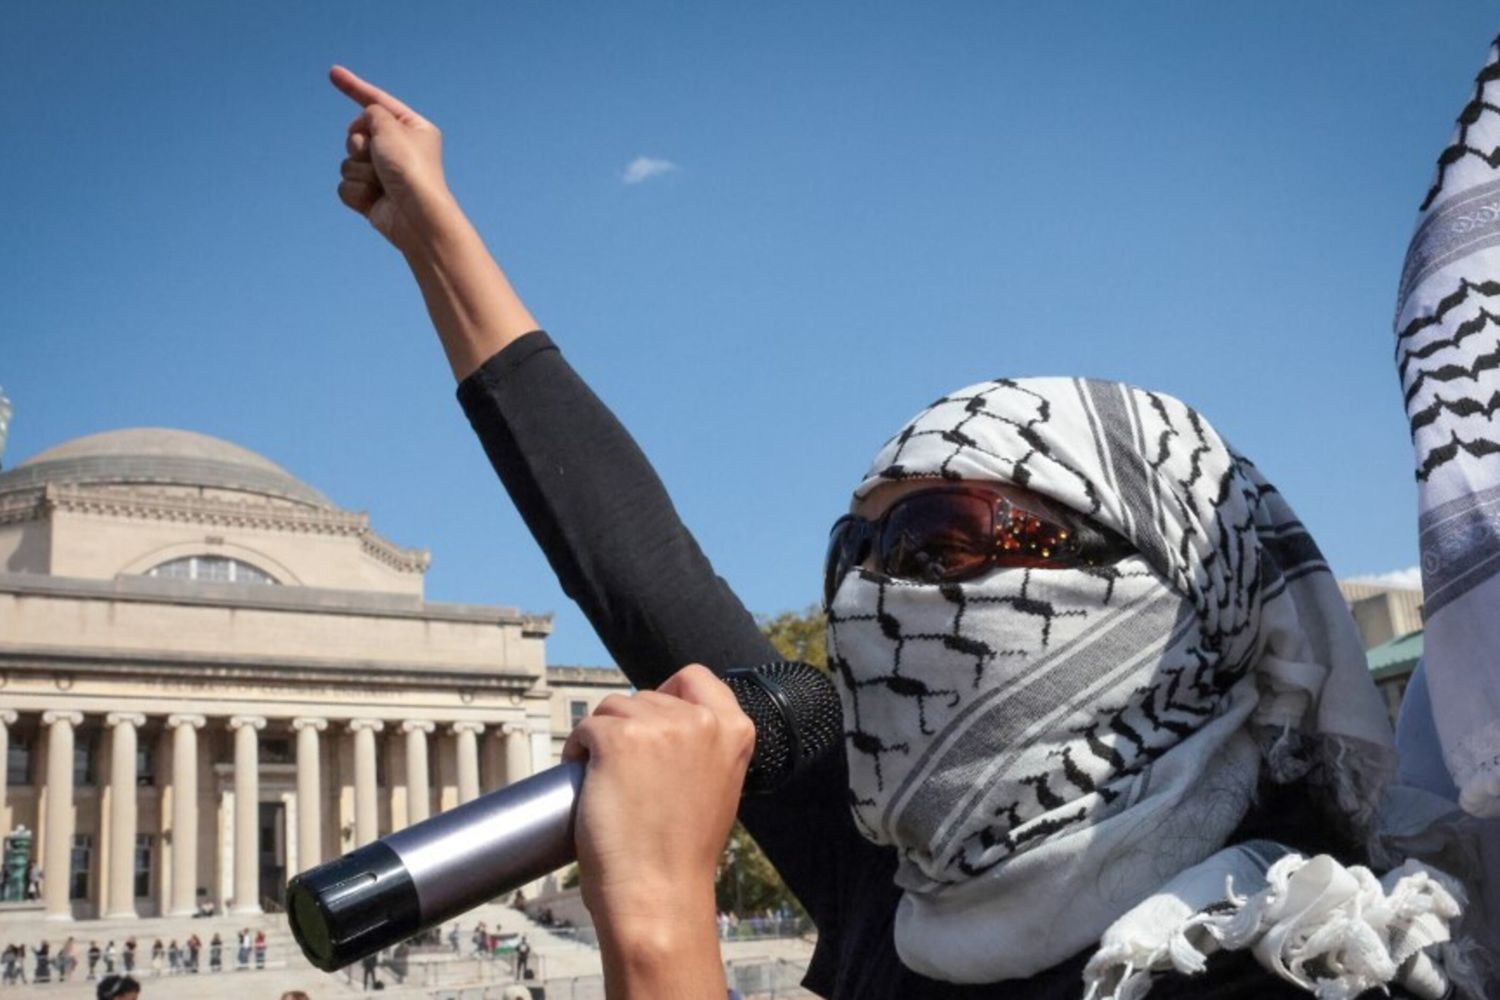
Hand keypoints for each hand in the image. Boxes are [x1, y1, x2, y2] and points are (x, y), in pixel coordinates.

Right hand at [329, 66, 455, 253]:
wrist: (416, 216)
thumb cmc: (410, 169)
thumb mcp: (390, 127)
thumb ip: (372, 113)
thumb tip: (362, 127)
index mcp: (412, 128)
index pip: (377, 102)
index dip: (353, 87)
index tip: (332, 72)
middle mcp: (398, 149)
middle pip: (356, 134)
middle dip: (360, 145)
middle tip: (379, 157)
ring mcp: (383, 174)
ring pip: (348, 161)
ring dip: (360, 170)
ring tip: (382, 183)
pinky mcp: (371, 196)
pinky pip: (346, 185)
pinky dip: (358, 191)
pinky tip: (376, 200)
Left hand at [563, 665, 754, 937]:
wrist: (658, 895)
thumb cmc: (680, 853)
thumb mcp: (717, 786)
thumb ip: (703, 747)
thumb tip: (665, 721)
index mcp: (734, 730)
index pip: (695, 678)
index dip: (666, 694)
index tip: (651, 723)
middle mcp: (700, 721)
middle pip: (646, 696)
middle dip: (628, 726)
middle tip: (627, 776)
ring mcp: (659, 727)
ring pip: (611, 709)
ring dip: (600, 738)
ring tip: (606, 783)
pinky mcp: (617, 739)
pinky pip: (584, 728)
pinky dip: (575, 751)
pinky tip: (584, 782)